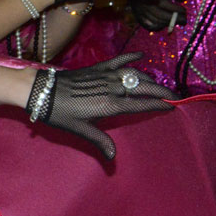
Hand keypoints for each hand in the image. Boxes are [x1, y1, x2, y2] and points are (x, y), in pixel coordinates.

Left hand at [25, 53, 173, 158]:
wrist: (40, 91)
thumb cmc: (59, 113)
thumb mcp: (80, 129)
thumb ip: (100, 141)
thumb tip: (113, 158)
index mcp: (111, 105)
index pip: (142, 104)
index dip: (159, 105)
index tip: (173, 106)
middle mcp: (112, 88)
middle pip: (144, 87)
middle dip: (162, 91)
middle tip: (175, 96)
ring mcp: (105, 75)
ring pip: (135, 74)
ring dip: (149, 78)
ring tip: (159, 84)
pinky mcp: (96, 67)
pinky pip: (118, 60)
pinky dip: (131, 57)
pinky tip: (141, 56)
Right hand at [127, 0, 186, 31]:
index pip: (168, 6)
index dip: (177, 10)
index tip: (184, 11)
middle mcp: (148, 7)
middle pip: (163, 16)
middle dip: (175, 19)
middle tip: (184, 21)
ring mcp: (143, 14)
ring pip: (157, 22)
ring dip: (168, 23)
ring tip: (176, 22)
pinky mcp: (139, 18)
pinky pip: (149, 26)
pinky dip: (157, 27)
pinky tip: (163, 25)